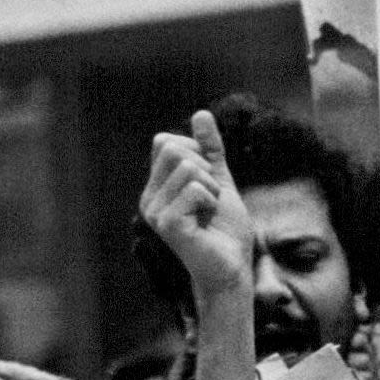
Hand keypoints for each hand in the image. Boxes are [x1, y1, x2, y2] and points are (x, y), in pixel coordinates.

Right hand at [141, 111, 253, 306]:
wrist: (232, 266)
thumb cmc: (225, 228)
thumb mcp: (220, 179)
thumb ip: (210, 148)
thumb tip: (201, 113)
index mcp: (155, 186)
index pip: (168, 141)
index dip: (198, 155)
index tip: (207, 185)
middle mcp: (148, 198)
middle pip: (175, 150)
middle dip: (206, 170)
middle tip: (209, 200)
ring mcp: (154, 212)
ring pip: (189, 168)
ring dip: (212, 188)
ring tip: (208, 212)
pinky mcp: (167, 224)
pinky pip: (195, 189)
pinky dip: (211, 200)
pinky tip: (206, 221)